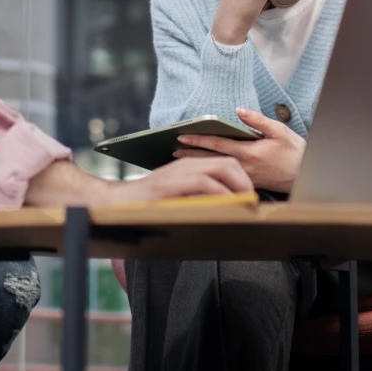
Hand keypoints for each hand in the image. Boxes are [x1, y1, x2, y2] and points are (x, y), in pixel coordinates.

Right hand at [106, 155, 253, 203]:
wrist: (119, 204)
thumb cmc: (148, 206)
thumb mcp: (177, 197)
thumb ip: (196, 197)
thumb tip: (222, 208)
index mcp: (188, 166)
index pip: (223, 162)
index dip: (241, 177)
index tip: (249, 195)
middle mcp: (186, 165)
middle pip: (227, 162)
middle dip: (245, 180)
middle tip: (252, 200)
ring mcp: (179, 173)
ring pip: (220, 168)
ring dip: (238, 185)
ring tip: (246, 203)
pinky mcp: (172, 184)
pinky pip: (204, 183)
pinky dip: (221, 193)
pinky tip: (228, 205)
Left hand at [172, 107, 304, 193]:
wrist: (306, 175)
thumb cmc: (294, 152)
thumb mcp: (279, 131)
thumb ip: (258, 120)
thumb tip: (239, 110)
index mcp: (249, 152)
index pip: (217, 144)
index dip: (198, 139)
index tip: (182, 136)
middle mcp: (244, 166)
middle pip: (211, 158)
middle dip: (191, 154)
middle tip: (173, 151)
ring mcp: (245, 176)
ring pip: (216, 168)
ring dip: (199, 163)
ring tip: (182, 159)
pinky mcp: (248, 182)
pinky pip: (225, 176)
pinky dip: (212, 171)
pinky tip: (202, 169)